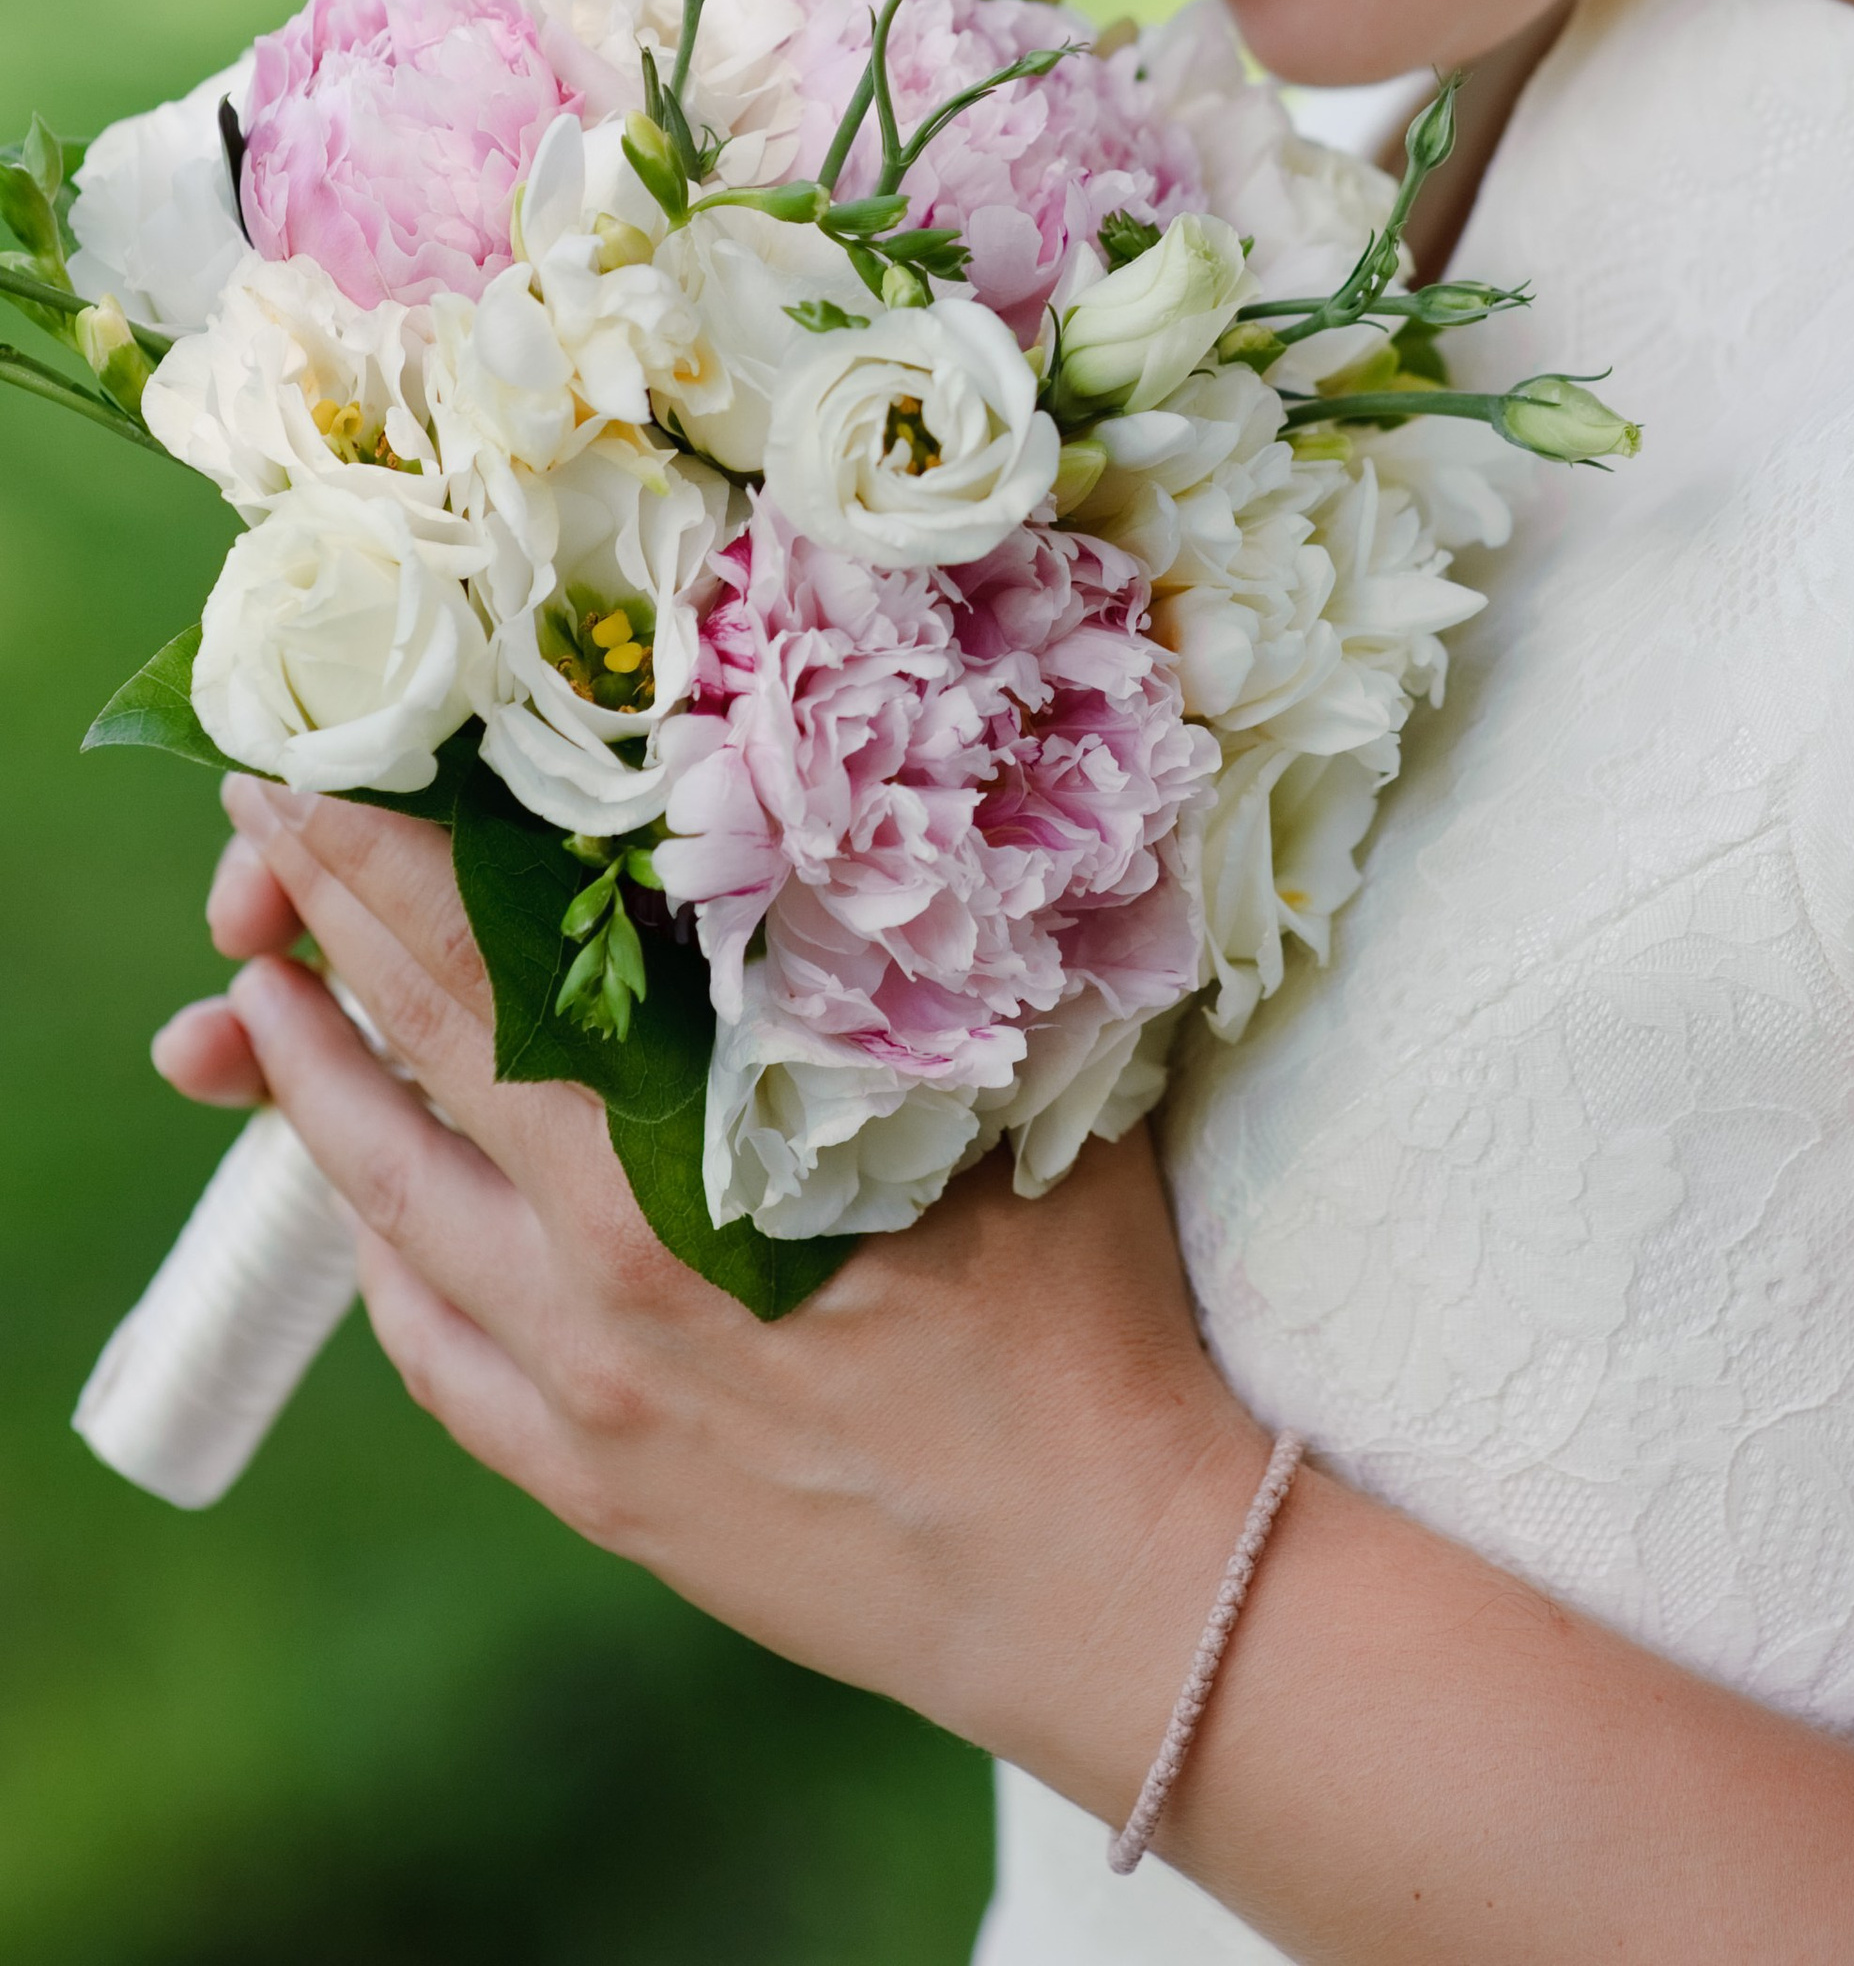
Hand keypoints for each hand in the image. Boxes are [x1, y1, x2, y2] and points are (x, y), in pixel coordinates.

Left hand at [151, 778, 1266, 1804]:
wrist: (1099, 1575)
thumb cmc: (1083, 1316)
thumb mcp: (1002, 1097)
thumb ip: (905, 967)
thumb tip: (864, 815)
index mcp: (693, 1159)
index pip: (490, 973)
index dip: (382, 870)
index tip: (304, 783)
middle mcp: (607, 1268)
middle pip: (416, 1069)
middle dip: (320, 938)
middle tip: (254, 838)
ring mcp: (585, 1388)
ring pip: (390, 1213)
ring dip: (310, 1095)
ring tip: (251, 1005)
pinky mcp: (593, 1482)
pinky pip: (434, 1353)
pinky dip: (384, 1255)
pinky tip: (368, 1206)